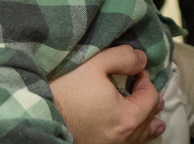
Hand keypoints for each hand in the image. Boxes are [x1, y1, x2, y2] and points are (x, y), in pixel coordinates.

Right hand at [50, 45, 165, 143]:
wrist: (36, 117)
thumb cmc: (64, 92)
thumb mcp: (95, 64)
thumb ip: (123, 58)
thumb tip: (142, 59)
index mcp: (127, 117)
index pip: (150, 97)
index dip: (147, 81)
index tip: (138, 71)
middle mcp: (122, 138)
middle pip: (147, 121)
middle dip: (152, 104)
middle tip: (152, 93)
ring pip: (138, 139)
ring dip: (148, 127)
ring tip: (157, 125)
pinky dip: (134, 139)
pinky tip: (132, 137)